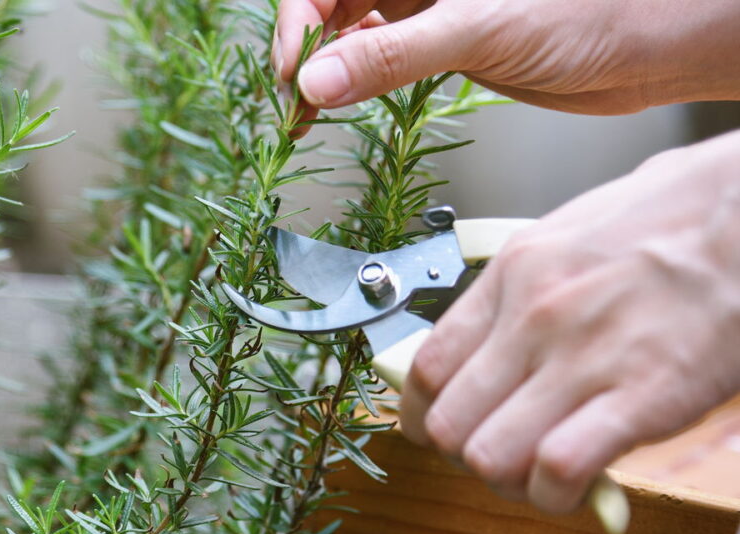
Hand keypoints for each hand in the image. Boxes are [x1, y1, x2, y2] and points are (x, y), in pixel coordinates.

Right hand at [274, 0, 739, 115]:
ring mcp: (427, 11)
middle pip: (332, 8)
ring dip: (323, 75)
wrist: (646, 47)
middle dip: (305, 54)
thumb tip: (320, 81)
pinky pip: (380, 60)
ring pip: (351, 36)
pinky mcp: (442, 45)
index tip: (296, 73)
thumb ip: (392, 56)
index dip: (301, 24)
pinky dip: (355, 86)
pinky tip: (342, 106)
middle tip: (295, 105)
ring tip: (306, 116)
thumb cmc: (587, 11)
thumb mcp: (476, 28)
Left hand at [399, 129, 739, 512]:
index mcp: (510, 276)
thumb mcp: (564, 237)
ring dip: (509, 480)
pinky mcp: (640, 396)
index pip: (425, 368)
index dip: (420, 415)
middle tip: (498, 451)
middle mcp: (533, 318)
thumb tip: (483, 345)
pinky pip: (559, 469)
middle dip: (464, 455)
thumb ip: (516, 294)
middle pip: (449, 424)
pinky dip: (556, 492)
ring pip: (490, 456)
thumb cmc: (664, 222)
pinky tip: (574, 482)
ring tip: (537, 472)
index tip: (434, 429)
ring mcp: (582, 358)